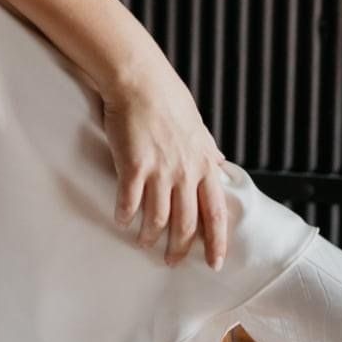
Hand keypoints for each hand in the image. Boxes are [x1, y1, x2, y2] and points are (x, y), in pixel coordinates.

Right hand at [100, 44, 229, 270]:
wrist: (138, 78)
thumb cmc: (167, 97)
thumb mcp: (197, 125)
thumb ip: (207, 150)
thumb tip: (220, 164)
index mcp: (203, 163)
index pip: (215, 212)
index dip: (216, 241)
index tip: (215, 262)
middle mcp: (185, 171)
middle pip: (186, 223)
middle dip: (179, 248)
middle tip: (171, 261)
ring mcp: (160, 169)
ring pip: (157, 217)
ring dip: (150, 235)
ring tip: (143, 242)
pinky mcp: (134, 165)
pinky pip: (129, 201)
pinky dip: (125, 215)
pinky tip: (121, 220)